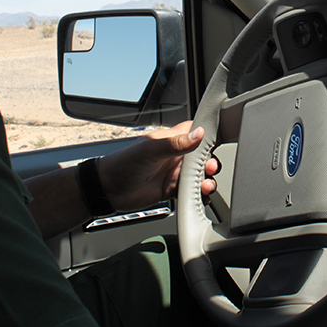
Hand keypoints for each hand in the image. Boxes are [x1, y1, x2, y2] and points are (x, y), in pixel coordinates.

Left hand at [96, 122, 219, 212]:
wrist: (108, 189)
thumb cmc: (123, 163)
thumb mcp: (151, 149)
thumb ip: (176, 143)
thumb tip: (198, 134)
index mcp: (171, 139)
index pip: (195, 131)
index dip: (208, 135)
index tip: (218, 142)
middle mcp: (175, 155)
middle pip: (202, 156)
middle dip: (210, 162)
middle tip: (209, 168)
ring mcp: (173, 172)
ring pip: (198, 175)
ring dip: (206, 179)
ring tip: (205, 184)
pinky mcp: (171, 189)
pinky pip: (191, 191)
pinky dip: (198, 194)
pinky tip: (201, 195)